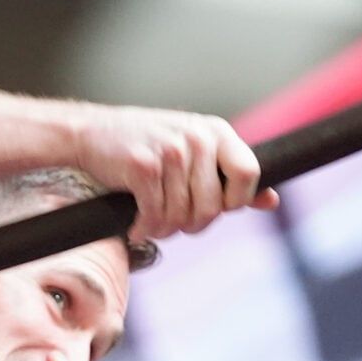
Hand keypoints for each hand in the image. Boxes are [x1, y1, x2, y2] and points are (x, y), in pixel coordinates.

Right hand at [68, 105, 274, 241]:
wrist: (90, 131)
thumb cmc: (146, 144)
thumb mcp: (195, 151)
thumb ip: (232, 174)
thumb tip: (271, 201)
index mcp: (217, 131)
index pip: (249, 173)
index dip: (234, 201)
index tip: (214, 206)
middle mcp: (197, 137)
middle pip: (213, 206)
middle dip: (192, 224)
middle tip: (172, 219)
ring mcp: (170, 151)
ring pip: (181, 216)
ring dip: (163, 229)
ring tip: (151, 220)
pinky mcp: (143, 166)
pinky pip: (155, 216)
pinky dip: (143, 228)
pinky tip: (135, 222)